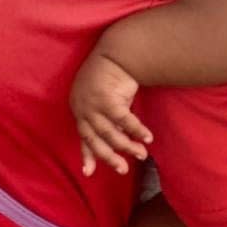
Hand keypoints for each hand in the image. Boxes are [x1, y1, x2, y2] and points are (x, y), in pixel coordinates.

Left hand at [69, 52, 151, 176]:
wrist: (116, 53)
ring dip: (127, 146)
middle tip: (123, 170)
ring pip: (110, 133)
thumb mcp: (104, 100)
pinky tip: (148, 137)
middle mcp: (82, 108)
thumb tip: (118, 142)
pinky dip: (136, 130)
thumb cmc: (111, 77)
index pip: (83, 136)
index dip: (87, 155)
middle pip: (95, 140)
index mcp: (79, 109)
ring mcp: (92, 104)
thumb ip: (106, 120)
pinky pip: (123, 121)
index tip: (89, 173)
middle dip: (109, 157)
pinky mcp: (106, 99)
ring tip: (141, 154)